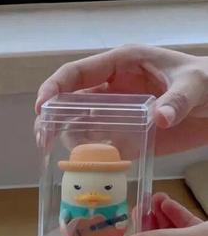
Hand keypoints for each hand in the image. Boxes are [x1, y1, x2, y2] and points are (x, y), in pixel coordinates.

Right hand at [35, 45, 207, 155]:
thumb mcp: (196, 86)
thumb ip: (178, 100)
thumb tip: (160, 117)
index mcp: (121, 65)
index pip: (76, 74)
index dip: (53, 89)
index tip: (42, 109)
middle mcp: (112, 89)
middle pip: (68, 102)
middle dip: (50, 120)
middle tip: (43, 141)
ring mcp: (117, 114)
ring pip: (79, 126)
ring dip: (66, 142)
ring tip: (61, 158)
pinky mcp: (126, 137)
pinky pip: (99, 148)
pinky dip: (88, 159)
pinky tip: (84, 170)